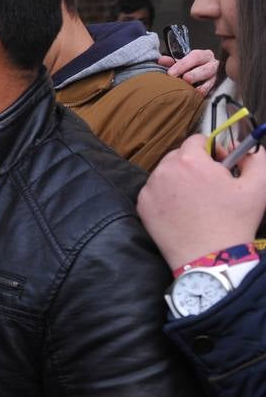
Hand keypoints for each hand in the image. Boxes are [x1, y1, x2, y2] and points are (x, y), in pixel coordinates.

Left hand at [137, 134, 265, 269]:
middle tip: (210, 184)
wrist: (209, 257)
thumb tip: (244, 148)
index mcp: (190, 161)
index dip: (212, 149)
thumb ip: (256, 157)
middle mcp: (164, 171)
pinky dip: (166, 196)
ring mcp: (150, 190)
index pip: (197, 139)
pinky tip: (182, 210)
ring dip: (180, 179)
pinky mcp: (142, 207)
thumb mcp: (258, 184)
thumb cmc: (234, 221)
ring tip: (196, 199)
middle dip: (194, 164)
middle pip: (178, 156)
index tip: (221, 164)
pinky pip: (154, 192)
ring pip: (165, 173)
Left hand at [159, 49, 218, 97]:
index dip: (183, 65)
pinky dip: (200, 95)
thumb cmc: (187, 67)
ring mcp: (215, 78)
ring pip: (210, 82)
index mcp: (204, 55)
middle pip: (205, 70)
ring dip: (199, 87)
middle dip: (194, 75)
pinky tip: (192, 98)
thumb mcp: (180, 62)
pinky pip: (209, 93)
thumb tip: (161, 60)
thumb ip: (171, 61)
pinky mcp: (214, 89)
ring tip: (189, 91)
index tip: (171, 73)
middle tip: (184, 79)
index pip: (195, 57)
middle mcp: (212, 65)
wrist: (196, 74)